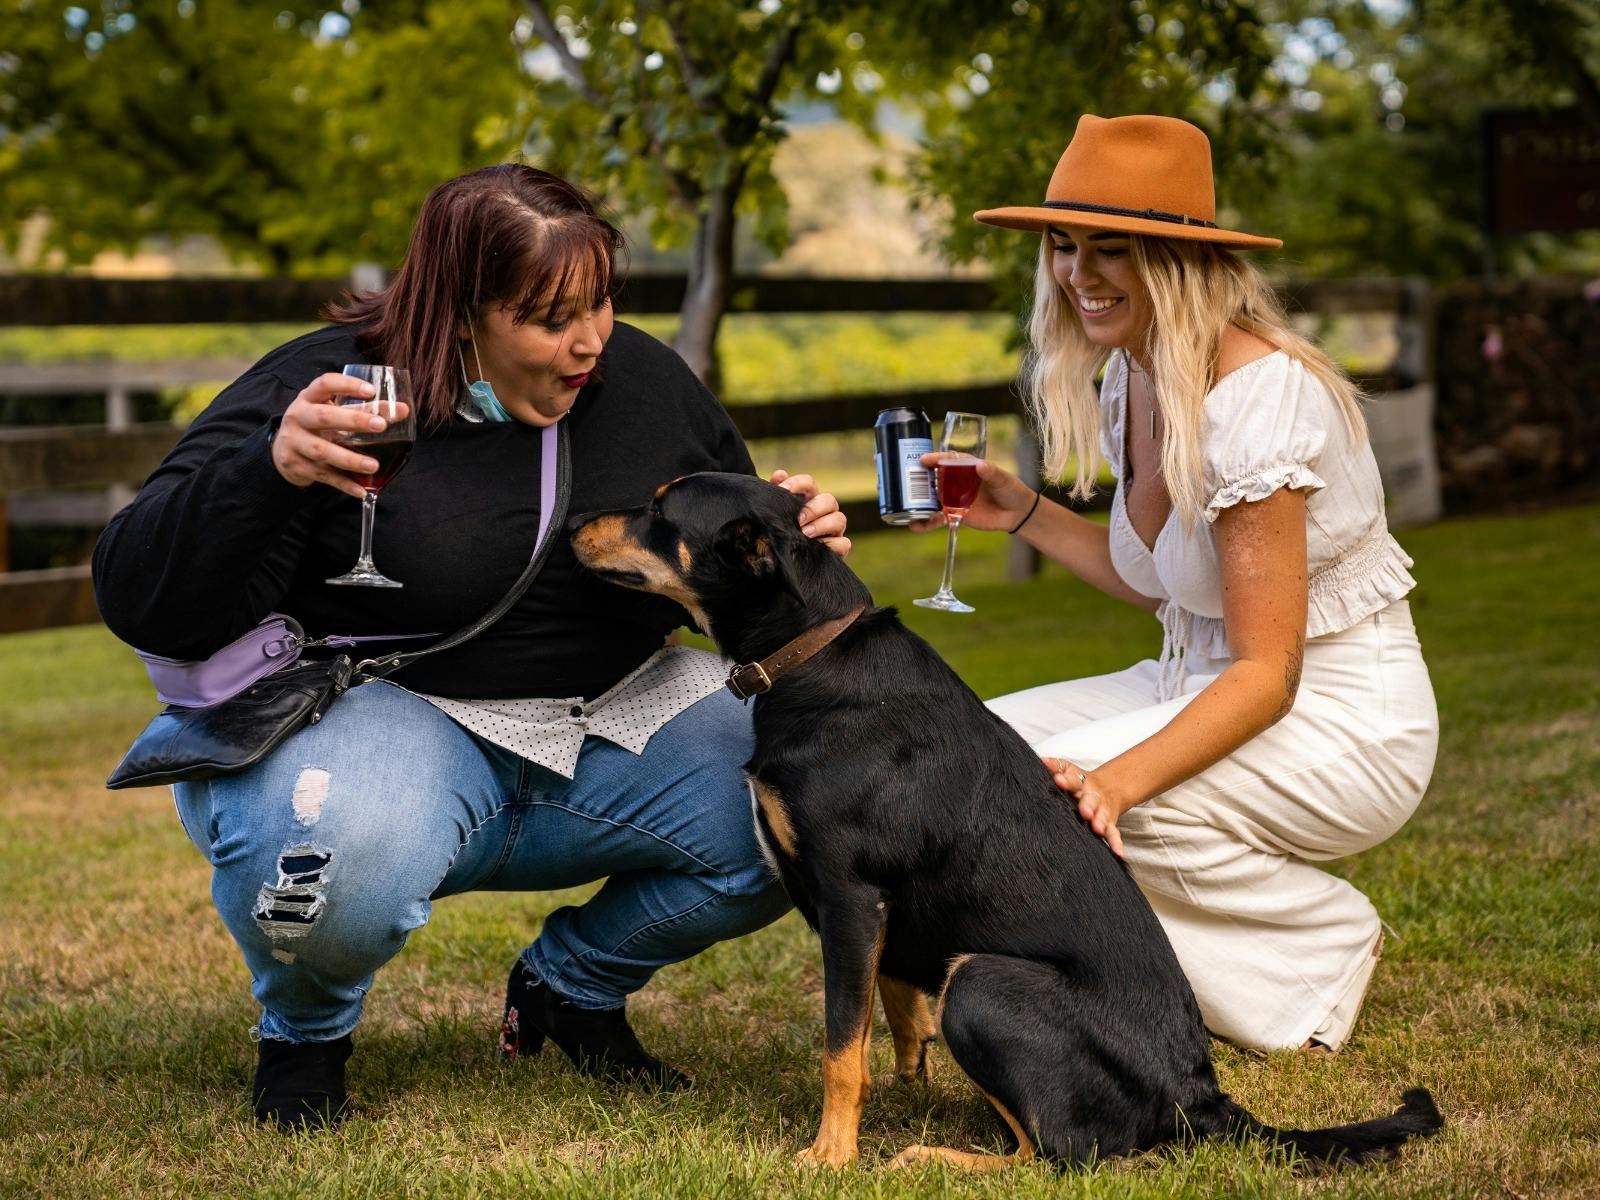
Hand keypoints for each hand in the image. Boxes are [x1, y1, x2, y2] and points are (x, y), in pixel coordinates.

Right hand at [271, 373, 410, 499]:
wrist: (281, 450)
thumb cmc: (316, 426)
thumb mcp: (333, 412)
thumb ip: (365, 410)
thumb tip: (403, 410)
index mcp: (308, 398)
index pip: (325, 384)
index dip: (347, 385)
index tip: (371, 390)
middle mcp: (297, 417)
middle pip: (324, 417)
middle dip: (353, 420)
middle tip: (380, 425)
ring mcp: (294, 442)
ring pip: (322, 451)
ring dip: (349, 459)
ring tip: (374, 465)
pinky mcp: (296, 465)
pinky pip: (323, 476)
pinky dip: (344, 484)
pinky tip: (362, 489)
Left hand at [770, 469, 850, 556]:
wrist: (788, 558)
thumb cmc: (783, 531)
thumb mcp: (777, 513)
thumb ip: (777, 494)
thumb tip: (780, 474)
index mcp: (809, 499)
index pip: (809, 483)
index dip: (798, 483)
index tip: (784, 490)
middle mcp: (825, 511)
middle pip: (829, 500)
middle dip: (813, 509)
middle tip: (798, 520)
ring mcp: (834, 529)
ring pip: (840, 519)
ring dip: (823, 525)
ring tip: (805, 534)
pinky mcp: (839, 547)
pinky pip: (844, 543)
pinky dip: (833, 544)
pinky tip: (817, 548)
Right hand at [911, 453, 1038, 533]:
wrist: (1016, 513)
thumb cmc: (1010, 490)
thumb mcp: (1003, 479)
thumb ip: (991, 472)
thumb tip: (981, 466)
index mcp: (967, 467)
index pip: (948, 460)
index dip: (935, 459)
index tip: (923, 460)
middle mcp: (957, 481)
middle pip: (934, 477)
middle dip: (919, 478)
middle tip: (905, 479)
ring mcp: (954, 498)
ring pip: (932, 498)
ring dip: (917, 501)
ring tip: (904, 503)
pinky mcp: (954, 514)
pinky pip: (937, 518)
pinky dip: (926, 523)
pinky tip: (915, 526)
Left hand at [1044, 756, 1126, 857]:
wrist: (1109, 788)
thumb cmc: (1080, 782)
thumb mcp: (1069, 770)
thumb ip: (1055, 766)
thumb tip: (1040, 760)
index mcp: (1082, 783)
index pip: (1074, 780)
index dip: (1067, 781)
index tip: (1059, 780)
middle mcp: (1094, 797)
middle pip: (1092, 800)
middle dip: (1088, 806)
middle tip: (1084, 811)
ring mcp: (1103, 811)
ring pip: (1103, 816)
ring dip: (1100, 822)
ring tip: (1097, 829)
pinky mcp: (1109, 824)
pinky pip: (1113, 834)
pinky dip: (1116, 843)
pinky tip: (1118, 853)